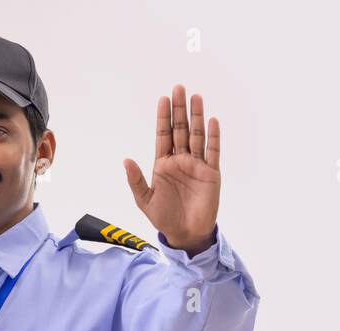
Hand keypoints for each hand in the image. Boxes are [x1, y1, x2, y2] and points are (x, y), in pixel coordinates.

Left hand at [123, 84, 220, 256]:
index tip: (163, 98)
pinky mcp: (211, 174)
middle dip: (179, 109)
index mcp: (163, 164)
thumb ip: (136, 180)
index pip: (163, 134)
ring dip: (196, 117)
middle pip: (180, 129)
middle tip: (179, 88)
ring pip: (197, 136)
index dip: (163, 117)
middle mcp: (181, 160)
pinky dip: (213, 137)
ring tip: (196, 97)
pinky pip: (212, 152)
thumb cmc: (164, 218)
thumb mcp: (145, 200)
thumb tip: (126, 160)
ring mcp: (197, 165)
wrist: (185, 234)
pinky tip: (212, 121)